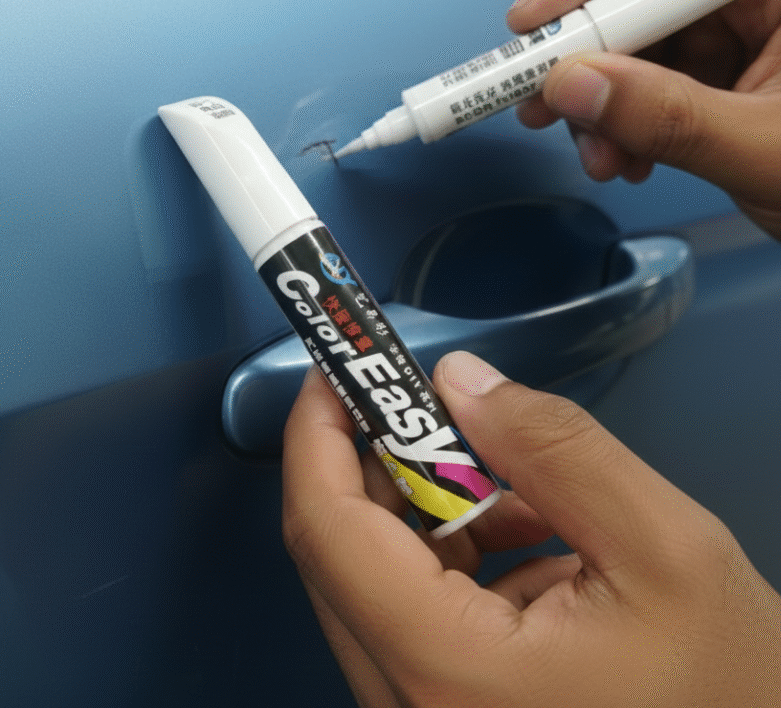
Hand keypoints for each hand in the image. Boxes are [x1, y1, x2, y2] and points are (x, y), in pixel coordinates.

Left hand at [282, 354, 780, 707]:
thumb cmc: (729, 684)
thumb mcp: (660, 544)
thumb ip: (552, 447)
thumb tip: (457, 381)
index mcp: (448, 673)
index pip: (329, 534)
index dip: (316, 437)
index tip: (335, 368)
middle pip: (342, 557)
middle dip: (380, 462)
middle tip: (426, 400)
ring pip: (381, 584)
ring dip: (431, 509)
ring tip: (517, 481)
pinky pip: (421, 617)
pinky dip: (461, 558)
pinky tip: (537, 539)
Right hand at [507, 0, 780, 239]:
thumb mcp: (772, 148)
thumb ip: (672, 117)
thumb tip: (576, 86)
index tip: (537, 20)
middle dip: (582, 49)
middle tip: (539, 94)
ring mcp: (731, 32)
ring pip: (627, 39)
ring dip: (593, 99)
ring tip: (598, 152)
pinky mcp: (713, 74)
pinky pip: (638, 81)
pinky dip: (615, 120)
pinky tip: (624, 157)